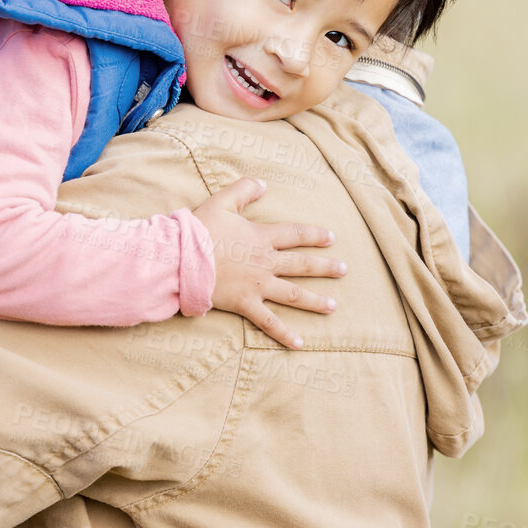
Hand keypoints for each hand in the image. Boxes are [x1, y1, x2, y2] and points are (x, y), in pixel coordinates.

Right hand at [192, 176, 344, 348]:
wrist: (183, 259)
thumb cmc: (200, 230)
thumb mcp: (221, 201)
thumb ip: (243, 190)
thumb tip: (262, 184)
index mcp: (261, 237)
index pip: (295, 234)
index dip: (314, 234)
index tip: (331, 237)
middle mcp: (266, 262)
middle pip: (302, 264)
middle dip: (325, 267)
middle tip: (344, 270)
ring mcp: (258, 285)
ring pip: (294, 294)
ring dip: (315, 301)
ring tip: (333, 306)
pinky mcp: (246, 304)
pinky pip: (269, 322)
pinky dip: (285, 334)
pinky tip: (300, 343)